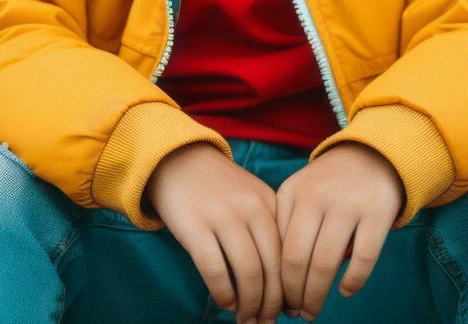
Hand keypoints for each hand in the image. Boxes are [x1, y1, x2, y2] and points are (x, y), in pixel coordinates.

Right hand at [144, 142, 285, 323]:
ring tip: (247, 319)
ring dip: (250, 304)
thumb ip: (268, 229)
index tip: (287, 310)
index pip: (289, 254)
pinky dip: (223, 292)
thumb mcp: (252, 198)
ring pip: (248, 272)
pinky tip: (225, 303)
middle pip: (271, 268)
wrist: (178, 160)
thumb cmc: (218, 188)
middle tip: (266, 323)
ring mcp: (223, 217)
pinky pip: (215, 269)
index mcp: (270, 203)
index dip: (289, 288)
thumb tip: (280, 281)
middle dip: (271, 303)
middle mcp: (251, 209)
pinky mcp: (195, 227)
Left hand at [275, 142, 404, 319]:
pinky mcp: (376, 212)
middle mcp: (316, 197)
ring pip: (325, 263)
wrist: (373, 155)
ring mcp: (347, 204)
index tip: (277, 301)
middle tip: (295, 314)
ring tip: (312, 312)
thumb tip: (277, 280)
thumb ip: (287, 225)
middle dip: (293, 295)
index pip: (276, 248)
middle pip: (296, 260)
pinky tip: (346, 290)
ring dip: (316, 295)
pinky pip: (363, 257)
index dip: (275, 281)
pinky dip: (353, 281)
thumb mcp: (301, 194)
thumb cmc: (329, 185)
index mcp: (292, 193)